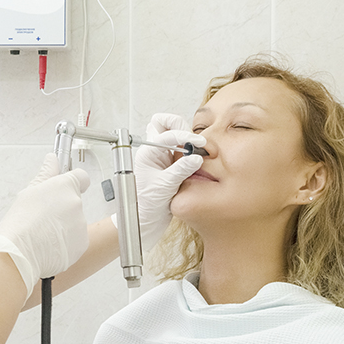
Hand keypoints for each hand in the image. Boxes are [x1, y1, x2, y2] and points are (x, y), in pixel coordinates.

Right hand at [0, 154, 90, 292]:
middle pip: (74, 202)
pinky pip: (76, 240)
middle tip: (42, 217)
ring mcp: (81, 225)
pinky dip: (66, 243)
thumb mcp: (29, 192)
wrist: (19, 253)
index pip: (82, 177)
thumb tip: (52, 160)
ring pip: (74, 222)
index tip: (64, 189)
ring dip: (64, 226)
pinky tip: (49, 245)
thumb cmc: (20, 223)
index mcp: (65, 187)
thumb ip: (46, 174)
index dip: (74, 182)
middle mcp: (77, 204)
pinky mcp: (82, 244)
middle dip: (62, 208)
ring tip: (43, 234)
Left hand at [134, 113, 205, 245]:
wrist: (145, 220)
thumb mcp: (164, 186)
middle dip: (180, 126)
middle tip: (194, 141)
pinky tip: (197, 160)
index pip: (166, 135)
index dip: (184, 136)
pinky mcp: (172, 165)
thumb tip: (196, 157)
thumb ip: (180, 170)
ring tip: (197, 151)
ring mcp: (163, 157)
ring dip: (186, 138)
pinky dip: (191, 150)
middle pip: (164, 124)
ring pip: (174, 134)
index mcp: (147, 153)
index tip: (198, 144)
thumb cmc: (146, 205)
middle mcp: (154, 152)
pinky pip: (182, 149)